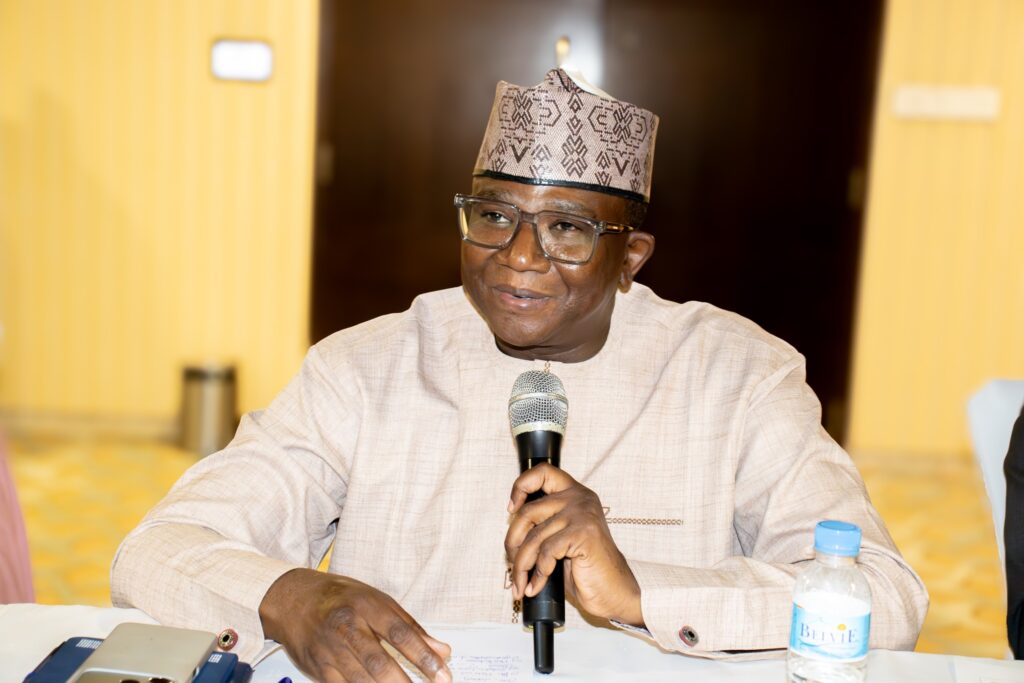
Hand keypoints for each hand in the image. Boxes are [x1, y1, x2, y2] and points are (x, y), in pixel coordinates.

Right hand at [259, 568, 450, 682]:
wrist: (293, 600)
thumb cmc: (341, 599)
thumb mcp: (378, 602)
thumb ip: (411, 628)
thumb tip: (442, 651)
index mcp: (366, 605)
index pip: (400, 634)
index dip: (424, 657)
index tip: (443, 674)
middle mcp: (346, 627)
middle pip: (378, 662)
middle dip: (403, 682)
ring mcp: (329, 650)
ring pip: (361, 680)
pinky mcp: (318, 668)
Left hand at [504, 463, 643, 625]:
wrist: (614, 592)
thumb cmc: (585, 568)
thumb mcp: (560, 539)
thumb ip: (542, 525)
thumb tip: (511, 530)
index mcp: (574, 494)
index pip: (543, 472)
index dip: (521, 486)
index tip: (511, 509)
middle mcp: (579, 498)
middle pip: (528, 511)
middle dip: (512, 542)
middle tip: (512, 564)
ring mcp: (582, 514)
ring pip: (534, 537)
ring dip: (522, 566)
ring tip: (521, 585)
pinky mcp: (584, 533)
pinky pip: (547, 552)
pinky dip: (538, 573)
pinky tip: (537, 586)